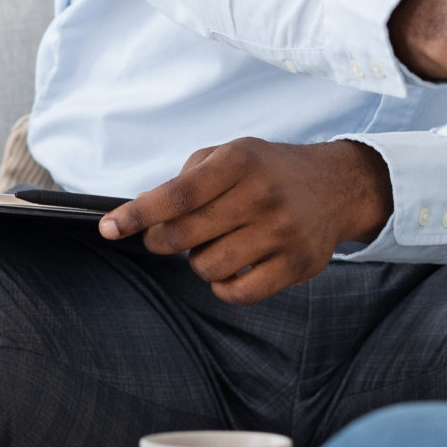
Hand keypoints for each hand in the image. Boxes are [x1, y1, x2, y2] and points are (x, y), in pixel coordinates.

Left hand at [98, 137, 391, 305]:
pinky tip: (233, 267)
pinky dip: (224, 286)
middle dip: (161, 241)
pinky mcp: (296, 264)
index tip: (109, 227)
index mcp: (240, 162)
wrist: (337, 185)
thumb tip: (142, 210)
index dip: (137, 214)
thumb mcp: (231, 153)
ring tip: (217, 244)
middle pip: (184, 236)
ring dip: (200, 261)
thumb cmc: (270, 170)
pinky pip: (238, 292)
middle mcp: (262, 195)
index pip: (177, 195)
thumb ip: (187, 178)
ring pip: (207, 268)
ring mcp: (281, 232)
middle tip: (165, 236)